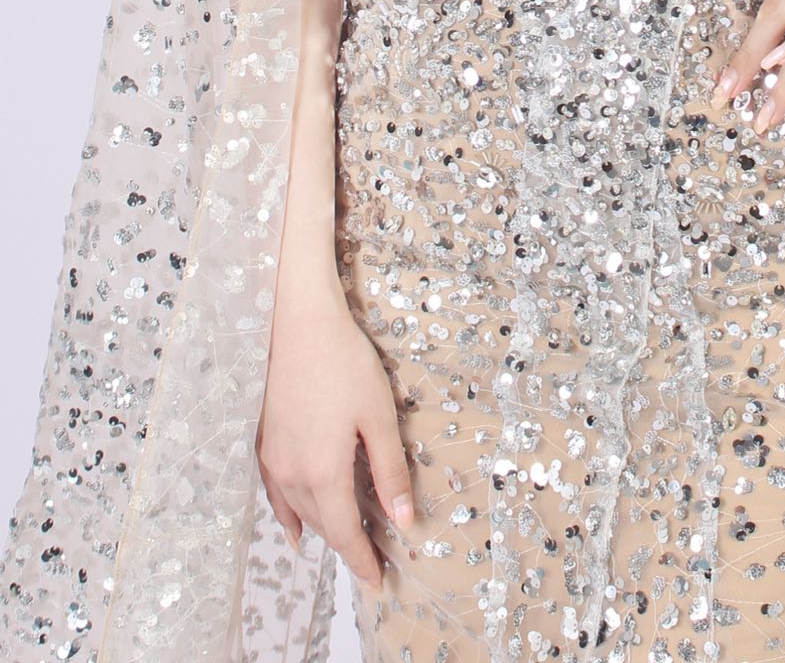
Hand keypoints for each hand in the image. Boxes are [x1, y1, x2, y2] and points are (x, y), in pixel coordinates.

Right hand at [256, 274, 415, 595]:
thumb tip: (403, 520)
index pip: (345, 534)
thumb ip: (389, 471)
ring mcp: (273, 460)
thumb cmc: (344, 364)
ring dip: (323, 529)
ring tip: (346, 542)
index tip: (377, 581)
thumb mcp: (379, 417)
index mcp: (323, 474)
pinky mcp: (263, 443)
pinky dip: (290, 515)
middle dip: (348, 545)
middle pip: (322, 525)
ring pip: (300, 511)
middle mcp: (292, 475)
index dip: (362, 561)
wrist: (297, 323)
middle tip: (372, 559)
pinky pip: (277, 494)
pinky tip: (295, 527)